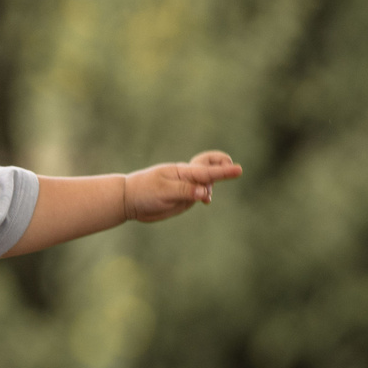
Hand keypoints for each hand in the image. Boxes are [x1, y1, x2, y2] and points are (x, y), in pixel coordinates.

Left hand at [123, 151, 241, 222]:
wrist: (129, 199)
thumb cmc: (144, 191)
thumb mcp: (163, 192)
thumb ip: (185, 191)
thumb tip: (204, 192)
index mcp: (182, 172)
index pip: (207, 171)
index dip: (223, 172)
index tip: (238, 170)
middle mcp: (187, 177)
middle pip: (209, 167)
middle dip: (222, 167)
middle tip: (233, 170)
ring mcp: (186, 186)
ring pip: (206, 182)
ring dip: (213, 184)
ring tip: (206, 198)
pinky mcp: (184, 197)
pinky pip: (199, 193)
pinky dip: (205, 194)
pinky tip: (206, 200)